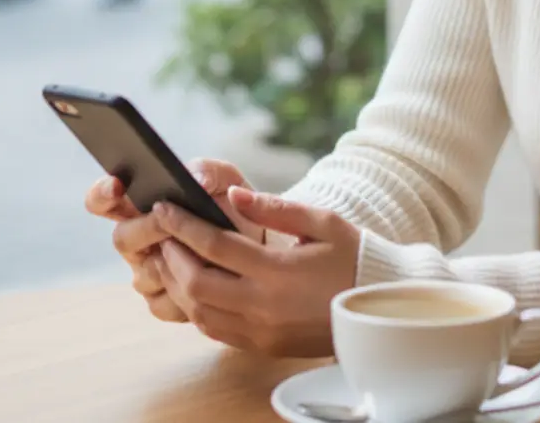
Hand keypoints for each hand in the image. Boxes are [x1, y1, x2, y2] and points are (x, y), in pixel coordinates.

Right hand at [84, 160, 264, 324]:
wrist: (260, 246)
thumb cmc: (234, 206)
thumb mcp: (226, 178)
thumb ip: (208, 169)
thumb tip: (195, 180)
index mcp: (141, 204)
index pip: (102, 200)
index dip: (101, 194)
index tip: (116, 185)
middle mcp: (137, 240)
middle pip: (122, 238)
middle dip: (148, 228)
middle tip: (170, 219)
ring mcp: (147, 272)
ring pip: (143, 274)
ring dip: (172, 261)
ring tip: (200, 250)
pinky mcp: (163, 302)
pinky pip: (162, 303)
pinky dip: (186, 291)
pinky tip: (209, 279)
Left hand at [151, 191, 360, 355]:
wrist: (378, 308)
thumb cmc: (353, 257)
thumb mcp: (322, 222)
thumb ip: (275, 208)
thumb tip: (234, 193)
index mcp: (278, 271)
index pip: (215, 245)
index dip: (183, 225)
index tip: (164, 206)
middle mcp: (264, 306)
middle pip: (197, 283)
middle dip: (172, 255)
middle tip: (160, 233)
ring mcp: (261, 331)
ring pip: (200, 312)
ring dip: (178, 284)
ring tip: (169, 258)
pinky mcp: (263, 346)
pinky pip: (216, 331)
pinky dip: (197, 309)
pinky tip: (194, 288)